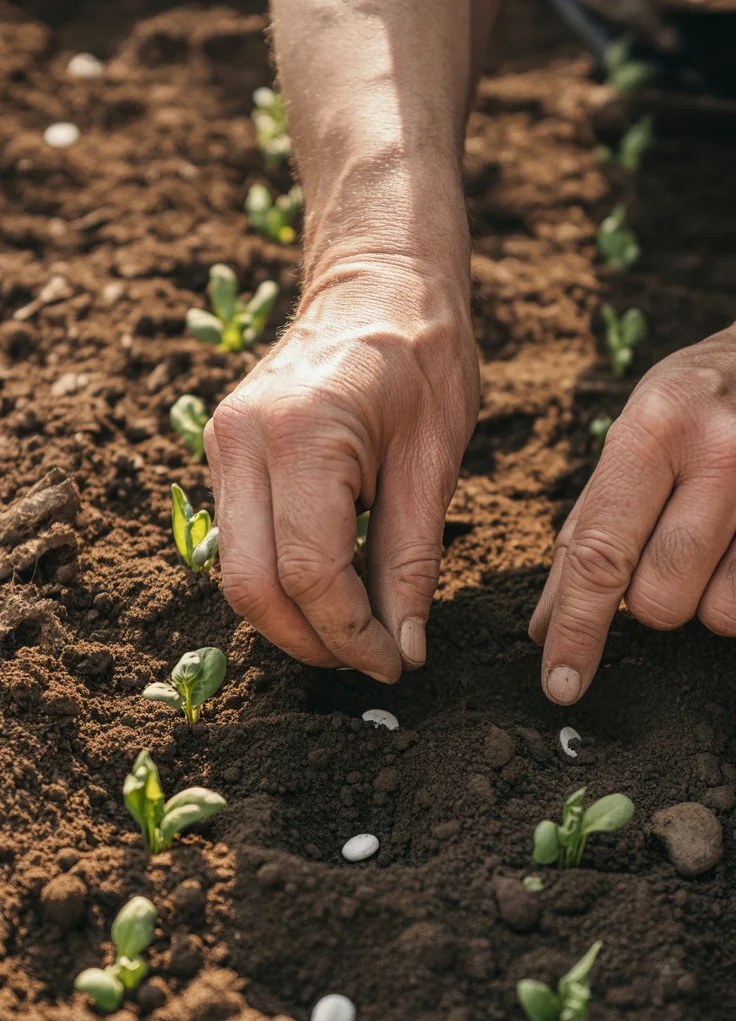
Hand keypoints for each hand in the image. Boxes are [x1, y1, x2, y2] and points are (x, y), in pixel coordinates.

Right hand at [205, 256, 478, 680]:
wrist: (378, 279)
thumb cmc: (422, 354)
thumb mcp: (436, 460)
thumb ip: (412, 561)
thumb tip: (403, 647)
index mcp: (303, 433)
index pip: (310, 571)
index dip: (350, 634)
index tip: (393, 663)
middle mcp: (243, 439)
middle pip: (251, 586)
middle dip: (310, 642)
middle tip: (368, 662)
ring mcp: (222, 444)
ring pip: (234, 572)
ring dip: (290, 619)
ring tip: (353, 633)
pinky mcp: (222, 452)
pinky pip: (238, 542)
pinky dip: (279, 581)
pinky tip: (329, 592)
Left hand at [530, 324, 735, 703]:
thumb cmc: (700, 402)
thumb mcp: (635, 437)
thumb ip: (586, 530)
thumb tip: (546, 627)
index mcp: (655, 429)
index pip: (599, 555)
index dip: (576, 631)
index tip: (560, 684)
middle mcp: (720, 454)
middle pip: (659, 600)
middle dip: (650, 598)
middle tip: (666, 551)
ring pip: (718, 614)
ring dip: (705, 596)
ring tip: (715, 539)